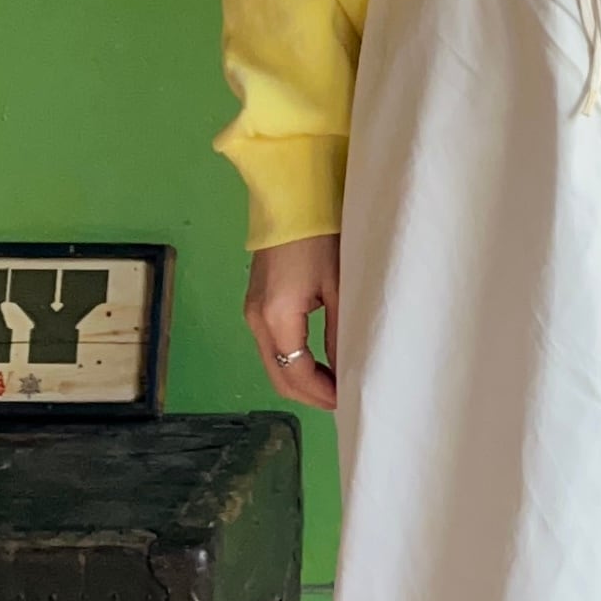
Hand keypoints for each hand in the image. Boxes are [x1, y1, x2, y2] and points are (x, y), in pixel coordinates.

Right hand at [246, 235, 339, 411]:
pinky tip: (317, 364)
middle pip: (279, 376)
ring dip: (301, 381)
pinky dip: (292, 363)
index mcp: (277, 318)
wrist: (290, 199)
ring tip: (333, 385)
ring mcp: (253, 313)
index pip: (297, 373)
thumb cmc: (320, 237)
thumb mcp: (338, 287)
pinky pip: (272, 348)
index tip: (348, 401)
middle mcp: (258, 320)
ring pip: (274, 365)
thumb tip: (345, 370)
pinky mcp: (256, 304)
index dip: (322, 393)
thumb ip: (339, 333)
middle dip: (309, 395)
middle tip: (341, 401)